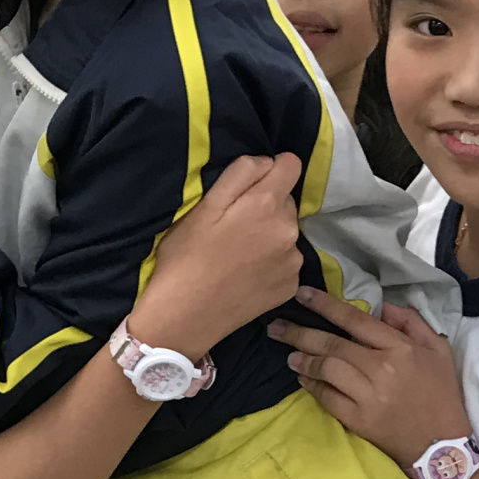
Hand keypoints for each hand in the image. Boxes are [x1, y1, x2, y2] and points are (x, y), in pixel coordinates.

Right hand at [141, 154, 303, 359]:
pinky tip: (246, 274)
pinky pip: (286, 261)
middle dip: (265, 205)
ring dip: (269, 234)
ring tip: (237, 253)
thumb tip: (268, 162)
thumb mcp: (205, 205)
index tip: (247, 189)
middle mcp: (290, 230)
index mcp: (268, 203)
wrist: (185, 316)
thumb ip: (242, 173)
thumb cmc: (186, 257)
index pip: (291, 164)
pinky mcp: (290, 286)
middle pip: (286, 201)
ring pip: (286, 231)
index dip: (270, 170)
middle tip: (232, 226)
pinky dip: (271, 262)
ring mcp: (293, 261)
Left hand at [268, 285, 470, 469]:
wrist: (441, 445)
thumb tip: (384, 307)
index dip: (324, 305)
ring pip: (326, 369)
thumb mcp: (439, 351)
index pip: (354, 319)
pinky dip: (311, 386)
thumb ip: (412, 323)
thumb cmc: (441, 394)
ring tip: (289, 353)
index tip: (301, 294)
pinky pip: (326, 397)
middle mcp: (380, 368)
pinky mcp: (358, 419)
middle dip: (299, 332)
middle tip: (276, 326)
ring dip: (303, 359)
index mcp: (399, 347)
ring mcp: (367, 395)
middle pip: (332, 344)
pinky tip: (302, 378)